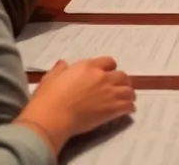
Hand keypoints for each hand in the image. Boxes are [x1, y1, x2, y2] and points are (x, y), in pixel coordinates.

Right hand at [19, 57, 134, 153]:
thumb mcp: (51, 77)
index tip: (107, 74)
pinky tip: (128, 110)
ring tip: (128, 98)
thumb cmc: (49, 96)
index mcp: (88, 66)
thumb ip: (60, 69)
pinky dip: (129, 107)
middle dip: (122, 80)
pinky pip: (127, 105)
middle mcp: (102, 77)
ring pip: (128, 90)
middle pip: (122, 75)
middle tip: (120, 87)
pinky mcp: (111, 109)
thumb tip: (63, 64)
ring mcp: (109, 93)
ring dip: (129, 93)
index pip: (108, 61)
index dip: (109, 67)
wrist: (53, 116)